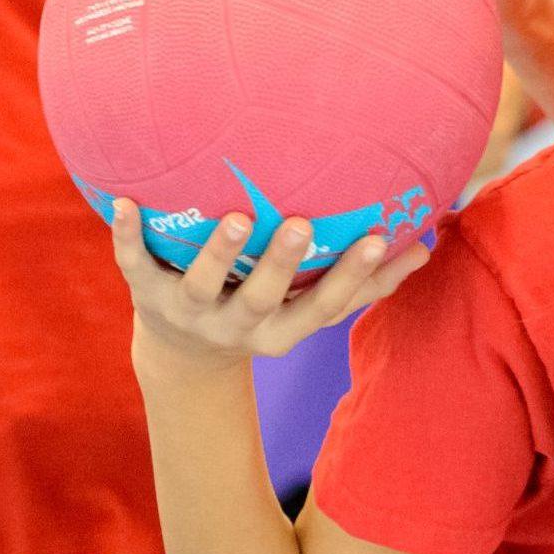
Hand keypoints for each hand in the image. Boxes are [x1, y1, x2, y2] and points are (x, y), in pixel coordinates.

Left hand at [112, 200, 428, 379]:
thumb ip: (366, 281)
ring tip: (234, 217)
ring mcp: (191, 311)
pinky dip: (127, 236)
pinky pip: (134, 265)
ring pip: (205, 285)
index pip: (324, 308)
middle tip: (298, 224)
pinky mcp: (147, 294)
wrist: (181, 352)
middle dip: (282, 264)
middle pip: (264, 300)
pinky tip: (125, 201)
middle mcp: (238, 325)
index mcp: (282, 329)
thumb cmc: (264, 309)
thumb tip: (429, 243)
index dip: (354, 279)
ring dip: (218, 253)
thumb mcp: (310, 305)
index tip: (381, 239)